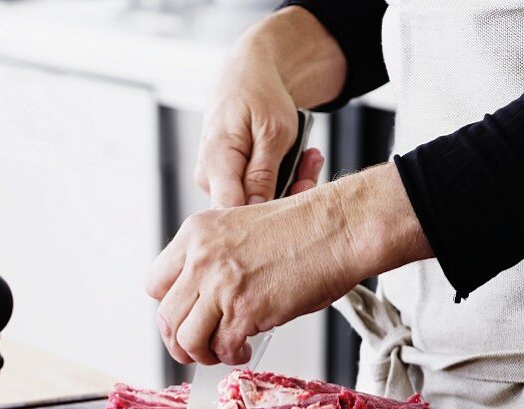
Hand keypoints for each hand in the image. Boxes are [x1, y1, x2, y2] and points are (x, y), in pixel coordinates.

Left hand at [146, 163, 433, 365]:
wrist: (336, 229)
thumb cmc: (301, 230)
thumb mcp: (239, 230)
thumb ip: (213, 260)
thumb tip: (202, 301)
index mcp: (196, 234)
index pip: (155, 283)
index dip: (170, 307)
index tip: (184, 317)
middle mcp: (201, 258)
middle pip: (165, 316)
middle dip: (179, 341)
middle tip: (196, 347)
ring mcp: (221, 285)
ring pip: (186, 339)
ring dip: (201, 354)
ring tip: (220, 352)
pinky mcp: (245, 309)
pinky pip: (223, 347)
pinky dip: (232, 356)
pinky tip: (244, 349)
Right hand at [195, 7, 346, 207]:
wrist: (249, 71)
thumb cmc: (258, 92)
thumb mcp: (272, 132)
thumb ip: (263, 175)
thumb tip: (255, 209)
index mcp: (215, 164)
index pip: (230, 214)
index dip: (262, 221)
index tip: (293, 209)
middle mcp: (211, 178)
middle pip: (248, 211)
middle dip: (288, 195)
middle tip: (313, 167)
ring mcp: (220, 181)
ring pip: (258, 202)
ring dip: (292, 183)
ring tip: (311, 156)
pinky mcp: (231, 180)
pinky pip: (259, 191)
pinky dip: (285, 178)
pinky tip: (302, 158)